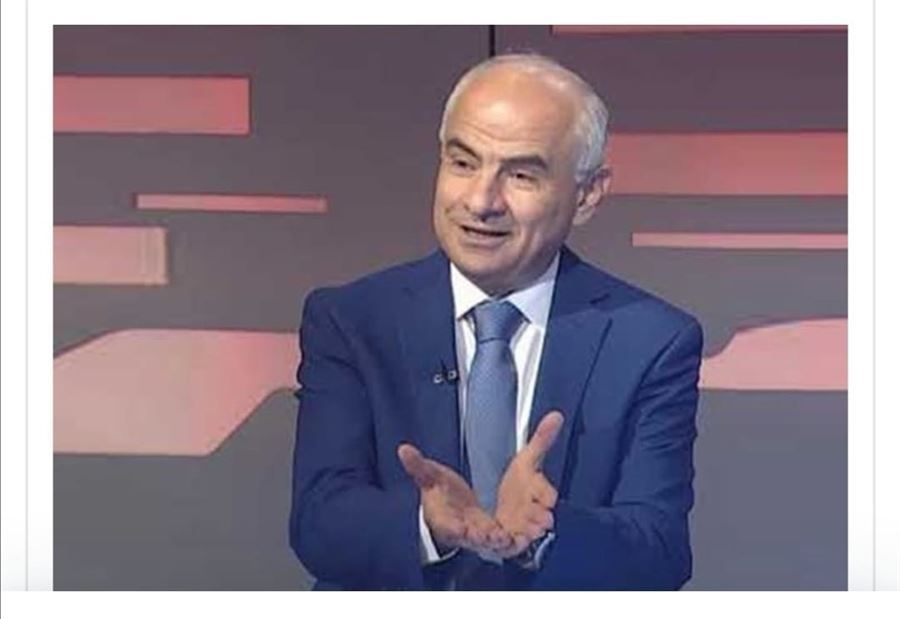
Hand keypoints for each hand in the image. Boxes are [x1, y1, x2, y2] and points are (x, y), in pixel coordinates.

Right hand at [398, 443, 511, 554]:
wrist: (450, 506)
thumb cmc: (439, 493)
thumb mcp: (430, 477)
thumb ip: (419, 466)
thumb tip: (403, 449)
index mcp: (442, 518)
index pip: (446, 524)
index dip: (454, 527)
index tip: (462, 528)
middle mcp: (460, 530)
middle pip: (470, 537)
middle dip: (481, 537)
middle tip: (493, 535)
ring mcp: (476, 534)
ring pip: (488, 541)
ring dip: (499, 541)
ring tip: (509, 538)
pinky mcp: (490, 533)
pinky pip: (501, 538)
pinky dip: (511, 538)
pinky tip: (524, 535)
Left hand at [494, 411, 562, 557]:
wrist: (499, 508)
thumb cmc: (518, 486)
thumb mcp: (526, 460)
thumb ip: (541, 440)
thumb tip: (557, 416)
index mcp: (539, 494)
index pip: (547, 494)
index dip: (545, 494)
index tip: (547, 496)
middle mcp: (532, 515)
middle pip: (539, 519)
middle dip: (536, 518)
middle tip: (532, 515)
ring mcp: (519, 530)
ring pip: (521, 534)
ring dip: (515, 532)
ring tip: (500, 530)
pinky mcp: (504, 543)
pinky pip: (502, 545)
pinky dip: (496, 541)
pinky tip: (485, 534)